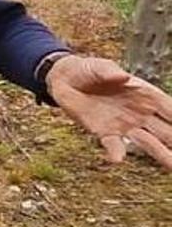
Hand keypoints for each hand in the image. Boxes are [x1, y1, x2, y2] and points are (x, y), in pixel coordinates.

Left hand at [47, 55, 171, 169]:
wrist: (65, 80)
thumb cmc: (89, 70)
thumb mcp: (99, 66)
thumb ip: (110, 72)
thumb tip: (124, 78)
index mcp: (145, 95)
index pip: (169, 109)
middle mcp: (140, 113)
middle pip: (166, 131)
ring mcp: (124, 125)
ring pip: (148, 143)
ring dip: (162, 155)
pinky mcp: (104, 132)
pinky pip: (114, 145)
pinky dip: (116, 152)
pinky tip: (117, 159)